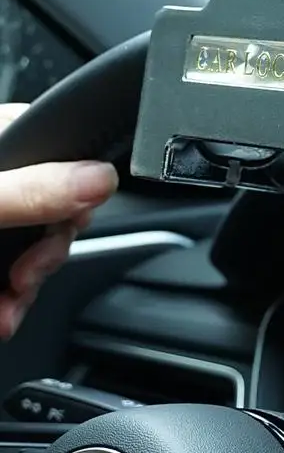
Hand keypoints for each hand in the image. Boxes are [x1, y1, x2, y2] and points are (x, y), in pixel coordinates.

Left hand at [0, 103, 118, 338]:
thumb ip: (34, 190)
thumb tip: (105, 178)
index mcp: (1, 138)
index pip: (61, 144)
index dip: (78, 185)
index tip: (69, 221)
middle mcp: (1, 175)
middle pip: (53, 204)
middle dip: (47, 252)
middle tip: (29, 274)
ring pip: (33, 245)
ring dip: (27, 287)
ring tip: (7, 309)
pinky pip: (9, 270)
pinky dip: (7, 298)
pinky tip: (0, 313)